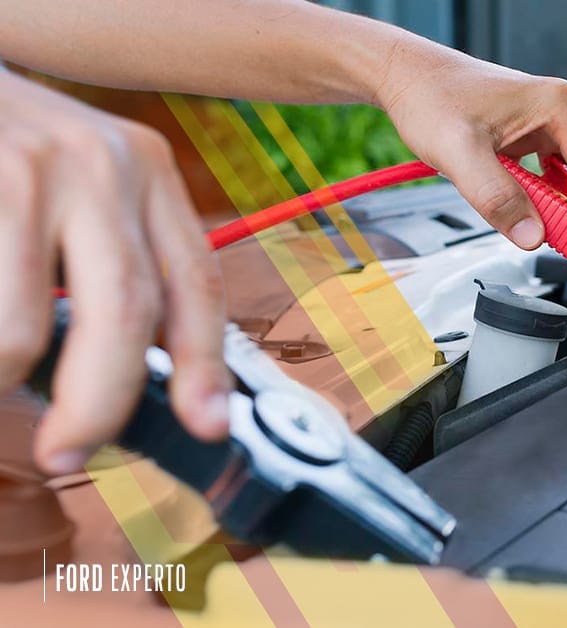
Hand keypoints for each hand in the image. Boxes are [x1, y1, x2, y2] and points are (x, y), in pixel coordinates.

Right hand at [0, 70, 229, 474]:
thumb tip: (131, 376)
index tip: (208, 426)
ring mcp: (33, 170)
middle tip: (68, 454)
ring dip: (5, 378)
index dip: (205, 365)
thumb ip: (112, 260)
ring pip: (27, 328)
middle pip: (128, 313)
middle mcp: (104, 165)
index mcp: (147, 170)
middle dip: (100, 404)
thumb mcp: (78, 181)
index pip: (196, 282)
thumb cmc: (4, 149)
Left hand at [374, 41, 566, 249]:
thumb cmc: (432, 100)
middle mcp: (561, 112)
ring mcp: (549, 124)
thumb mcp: (458, 153)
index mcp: (558, 107)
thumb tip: (531, 236)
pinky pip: (561, 174)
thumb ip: (495, 197)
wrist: (408, 77)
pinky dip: (560, 199)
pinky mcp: (534, 137)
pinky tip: (545, 216)